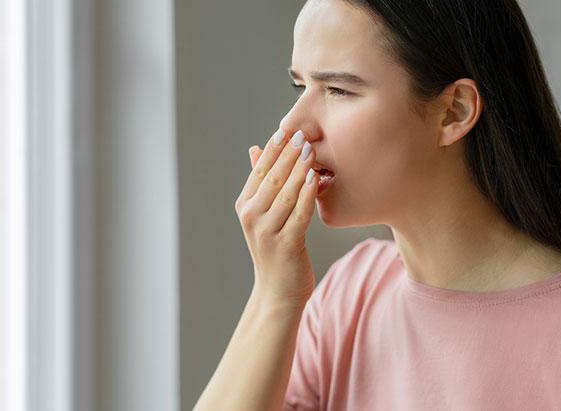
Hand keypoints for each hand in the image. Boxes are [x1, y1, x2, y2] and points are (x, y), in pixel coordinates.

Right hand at [234, 129, 318, 308]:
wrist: (278, 292)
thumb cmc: (276, 249)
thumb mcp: (264, 214)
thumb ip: (261, 182)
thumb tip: (255, 149)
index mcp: (245, 206)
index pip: (259, 171)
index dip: (274, 149)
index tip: (288, 130)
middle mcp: (252, 217)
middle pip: (272, 179)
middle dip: (287, 155)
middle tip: (303, 134)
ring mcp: (267, 232)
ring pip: (285, 194)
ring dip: (298, 170)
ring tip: (311, 150)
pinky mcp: (286, 245)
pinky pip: (299, 214)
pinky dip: (307, 195)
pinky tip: (315, 179)